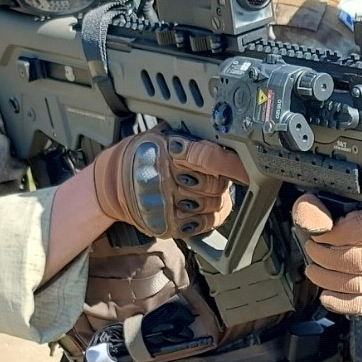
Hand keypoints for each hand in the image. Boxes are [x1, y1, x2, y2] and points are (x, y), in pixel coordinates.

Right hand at [91, 131, 245, 240]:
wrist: (113, 183)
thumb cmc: (144, 155)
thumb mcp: (162, 135)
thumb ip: (192, 139)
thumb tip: (227, 138)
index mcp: (169, 150)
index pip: (208, 157)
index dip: (232, 163)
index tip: (248, 166)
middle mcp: (168, 178)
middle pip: (217, 184)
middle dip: (221, 179)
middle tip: (210, 175)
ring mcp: (168, 204)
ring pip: (215, 205)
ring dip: (215, 198)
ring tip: (199, 191)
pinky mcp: (169, 225)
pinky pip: (205, 224)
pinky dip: (208, 216)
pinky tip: (197, 207)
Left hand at [291, 195, 361, 315]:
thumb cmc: (353, 215)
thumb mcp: (331, 202)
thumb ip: (317, 209)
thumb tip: (313, 224)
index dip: (334, 236)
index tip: (317, 236)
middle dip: (329, 260)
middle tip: (312, 253)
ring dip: (333, 282)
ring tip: (315, 273)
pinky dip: (347, 304)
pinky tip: (329, 297)